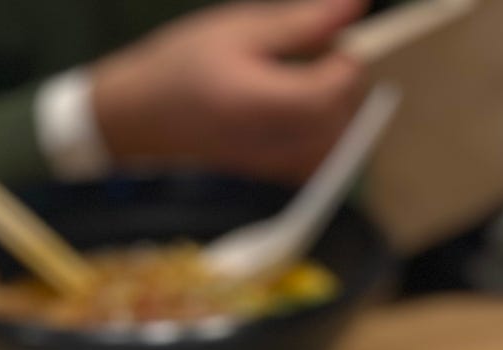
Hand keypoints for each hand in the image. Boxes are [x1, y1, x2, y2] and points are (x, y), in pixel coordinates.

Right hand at [91, 0, 369, 184]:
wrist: (144, 119)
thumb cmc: (183, 66)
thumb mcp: (241, 29)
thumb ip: (304, 22)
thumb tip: (358, 6)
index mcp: (266, 105)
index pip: (338, 88)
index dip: (347, 56)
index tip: (330, 34)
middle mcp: (277, 146)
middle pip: (345, 116)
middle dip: (343, 79)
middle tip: (315, 49)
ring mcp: (280, 169)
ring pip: (340, 139)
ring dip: (336, 104)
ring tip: (301, 76)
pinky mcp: (279, 178)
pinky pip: (323, 156)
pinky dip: (323, 128)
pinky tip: (297, 105)